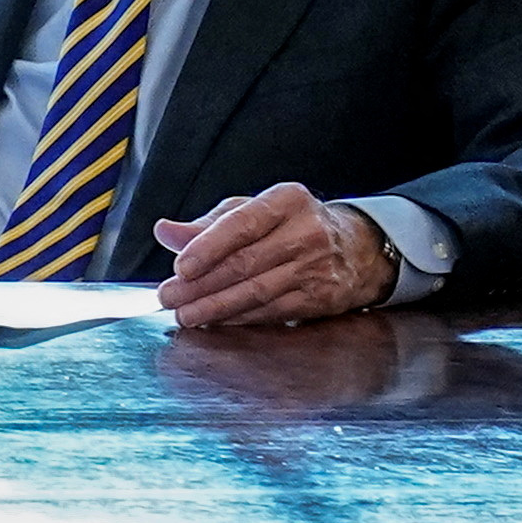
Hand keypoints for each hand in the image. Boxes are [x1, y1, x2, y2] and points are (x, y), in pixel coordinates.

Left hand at [149, 184, 396, 329]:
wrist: (356, 249)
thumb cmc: (291, 225)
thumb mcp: (253, 212)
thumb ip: (207, 225)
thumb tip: (165, 232)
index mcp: (287, 201)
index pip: (242, 224)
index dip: (208, 247)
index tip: (180, 267)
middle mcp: (307, 231)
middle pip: (245, 263)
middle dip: (201, 284)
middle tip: (169, 296)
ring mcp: (316, 267)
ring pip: (257, 291)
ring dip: (214, 307)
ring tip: (184, 314)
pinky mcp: (320, 297)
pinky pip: (271, 311)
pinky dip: (238, 318)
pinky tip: (214, 321)